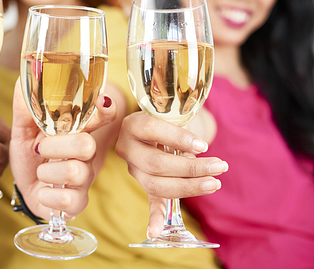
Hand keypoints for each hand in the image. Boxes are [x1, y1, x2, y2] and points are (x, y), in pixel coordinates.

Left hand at [10, 78, 116, 220]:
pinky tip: (44, 191)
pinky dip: (49, 195)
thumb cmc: (30, 156)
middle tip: (40, 148)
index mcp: (76, 132)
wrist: (25, 187)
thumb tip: (22, 80)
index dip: (105, 110)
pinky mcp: (77, 201)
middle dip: (58, 146)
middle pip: (87, 144)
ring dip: (48, 171)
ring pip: (76, 171)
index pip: (100, 118)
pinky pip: (70, 199)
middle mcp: (85, 154)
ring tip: (40, 171)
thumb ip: (25, 109)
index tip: (102, 101)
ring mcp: (83, 178)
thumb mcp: (22, 131)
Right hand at [115, 111, 227, 237]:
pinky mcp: (145, 184)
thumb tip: (199, 148)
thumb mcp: (170, 114)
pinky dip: (153, 218)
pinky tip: (154, 232)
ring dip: (188, 187)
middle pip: (156, 163)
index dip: (178, 139)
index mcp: (132, 125)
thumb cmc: (166, 117)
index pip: (152, 130)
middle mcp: (127, 148)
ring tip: (215, 183)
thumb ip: (180, 126)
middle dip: (190, 168)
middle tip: (220, 166)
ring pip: (156, 184)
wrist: (153, 127)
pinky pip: (150, 202)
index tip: (204, 146)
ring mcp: (134, 169)